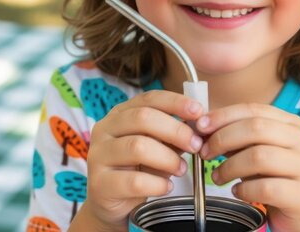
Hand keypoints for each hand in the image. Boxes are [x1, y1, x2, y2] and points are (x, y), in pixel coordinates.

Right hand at [73, 90, 204, 230]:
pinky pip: (134, 181)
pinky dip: (157, 184)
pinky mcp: (100, 183)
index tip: (198, 111)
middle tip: (196, 145)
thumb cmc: (138, 168)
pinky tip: (166, 187)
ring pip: (138, 147)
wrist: (111, 201)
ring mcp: (99, 155)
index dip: (175, 102)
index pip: (149, 98)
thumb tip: (200, 126)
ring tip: (182, 169)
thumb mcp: (157, 146)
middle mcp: (105, 129)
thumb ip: (174, 135)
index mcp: (120, 114)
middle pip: (143, 118)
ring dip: (168, 158)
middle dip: (175, 130)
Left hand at [196, 103, 299, 231]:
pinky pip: (265, 188)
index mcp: (292, 124)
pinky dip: (244, 190)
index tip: (201, 126)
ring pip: (259, 157)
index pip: (254, 109)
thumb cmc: (277, 178)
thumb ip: (237, 138)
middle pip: (256, 129)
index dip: (224, 115)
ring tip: (218, 176)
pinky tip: (238, 192)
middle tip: (204, 152)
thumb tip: (205, 128)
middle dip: (223, 139)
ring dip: (229, 167)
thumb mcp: (258, 152)